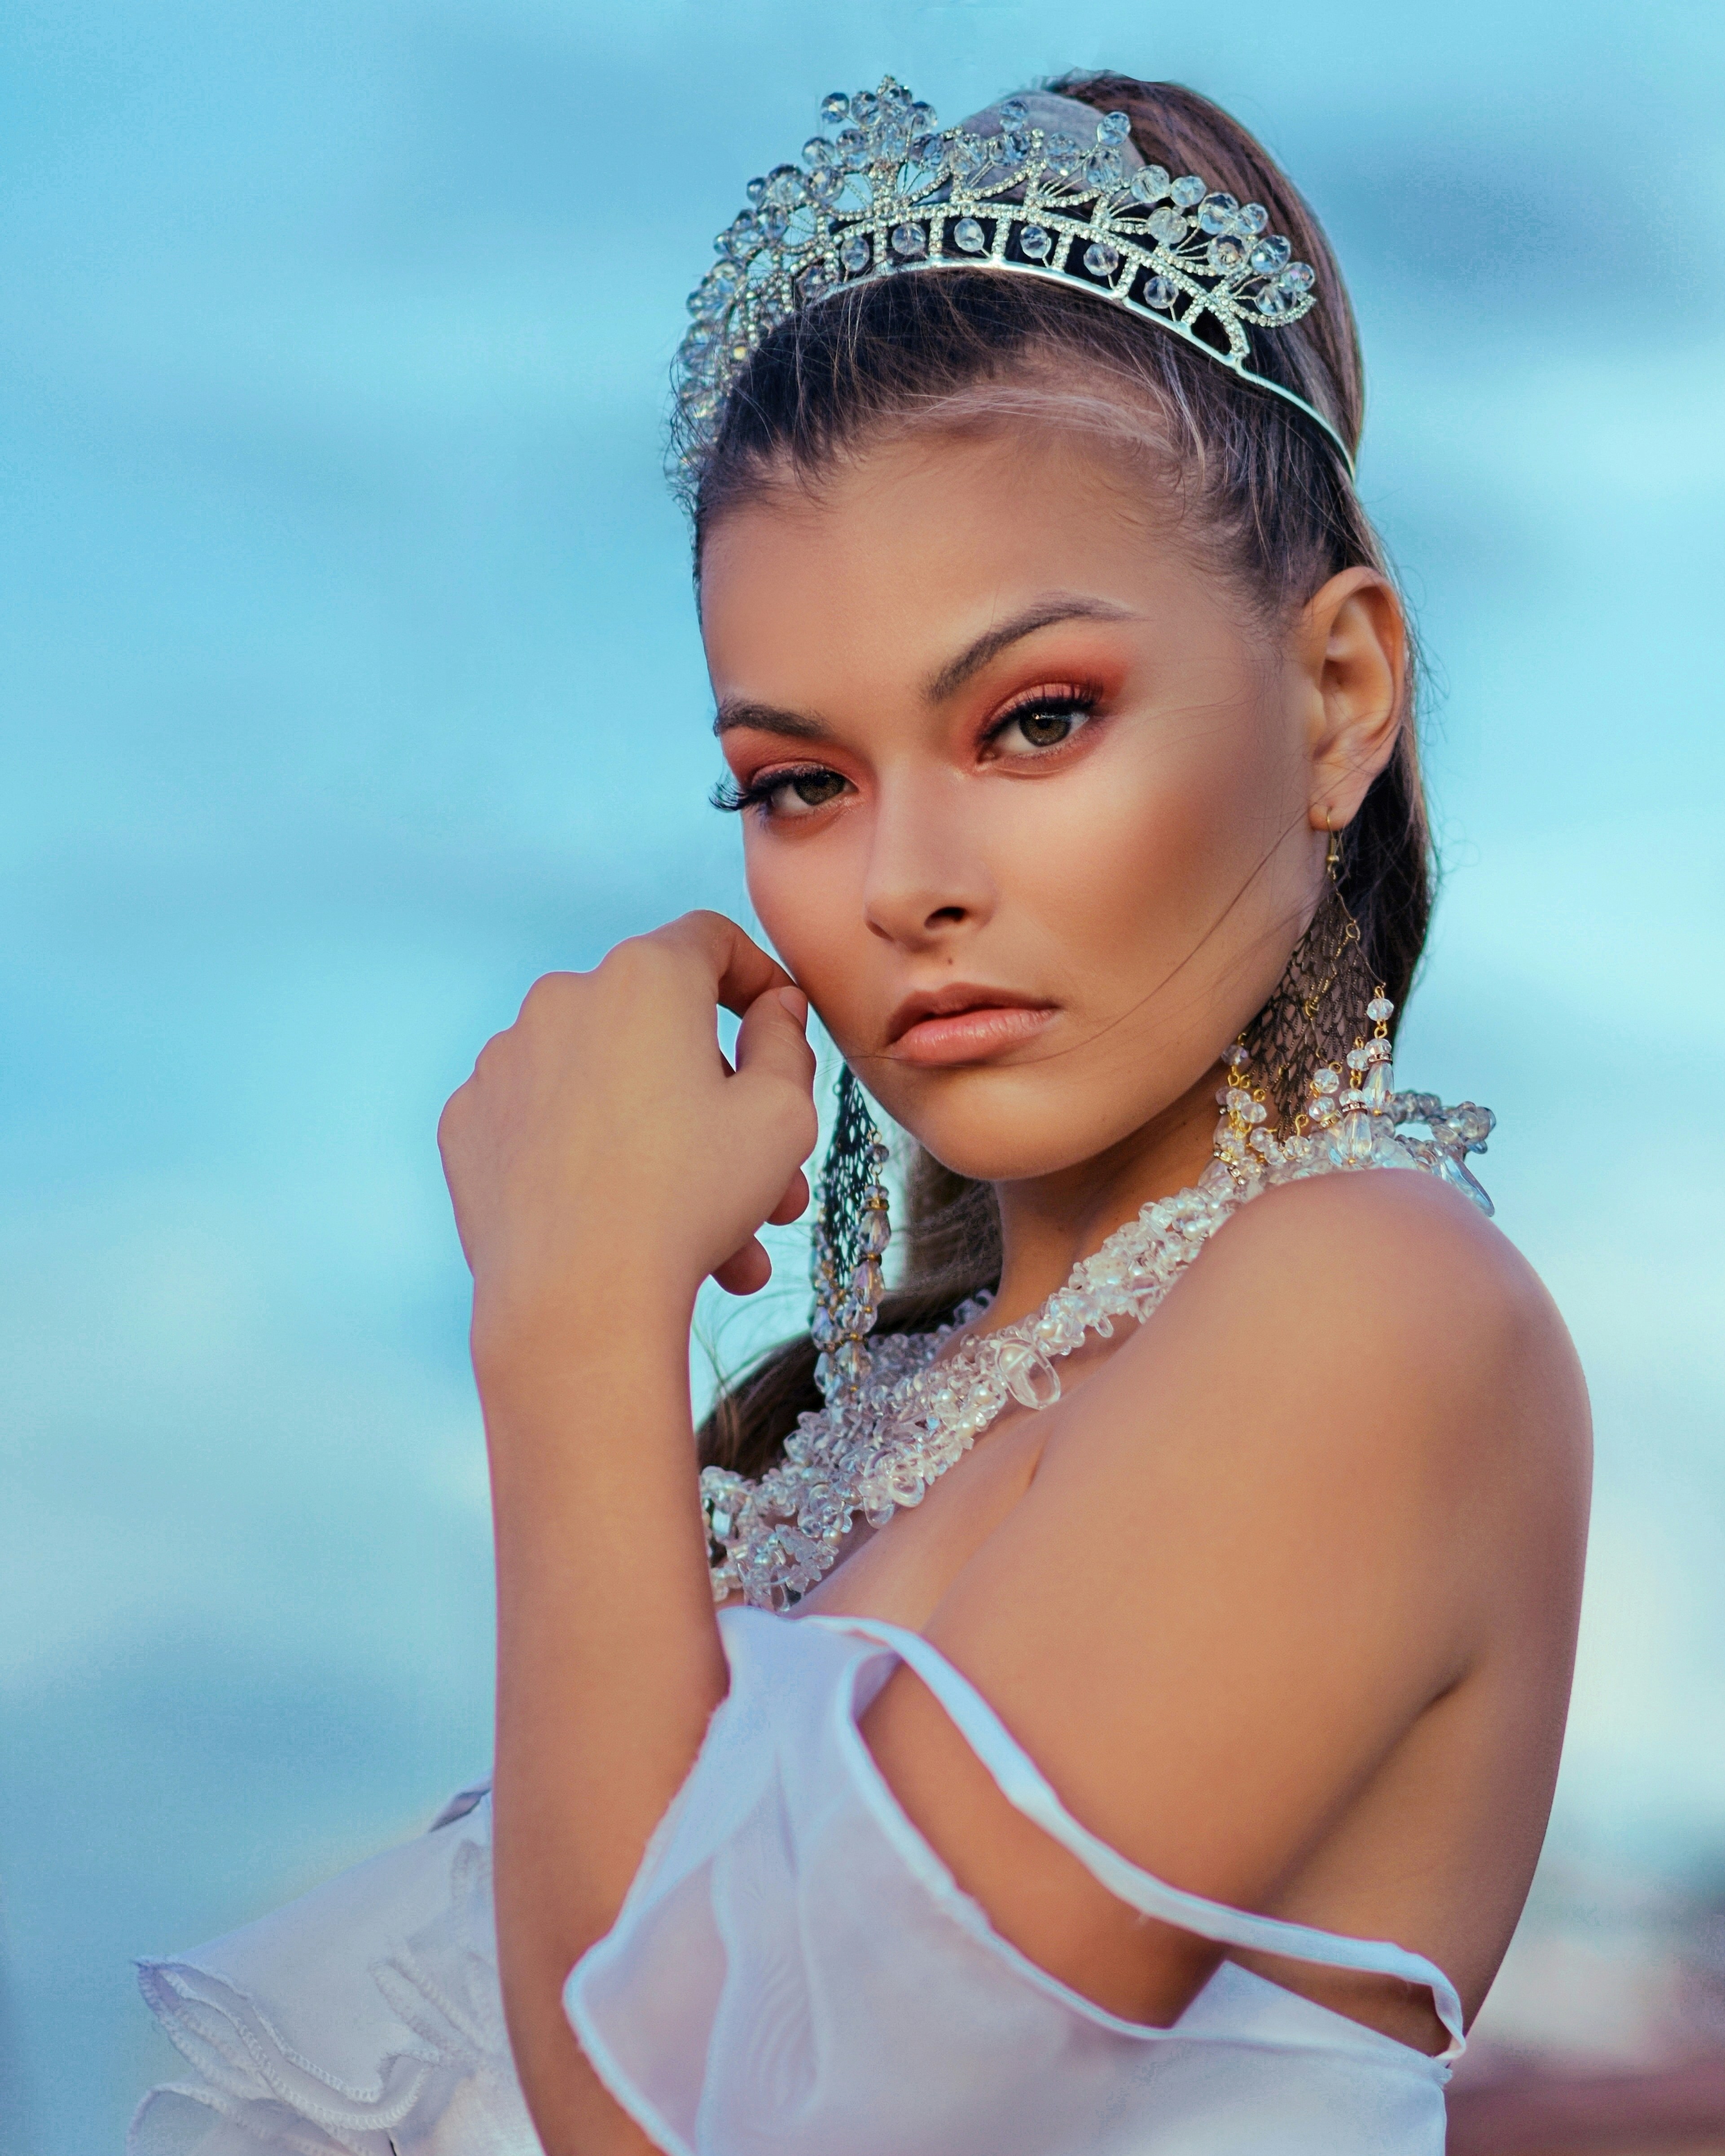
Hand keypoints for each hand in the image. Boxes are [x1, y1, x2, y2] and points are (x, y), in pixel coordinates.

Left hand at [438, 912, 818, 1363]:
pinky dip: (590, 1156)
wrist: (577, 1298)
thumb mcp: (783, 1113)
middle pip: (662, 1032)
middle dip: (723, 1100)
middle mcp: (563, 998)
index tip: (780, 1022)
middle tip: (767, 1174)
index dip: (758, 976)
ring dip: (667, 1143)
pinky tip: (626, 1221)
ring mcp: (506, 1060)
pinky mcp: (470, 1120)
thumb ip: (787, 1040)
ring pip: (610, 1087)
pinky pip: (549, 1123)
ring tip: (715, 1233)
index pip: (710, 941)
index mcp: (644, 978)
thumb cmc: (691, 1197)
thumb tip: (774, 1005)